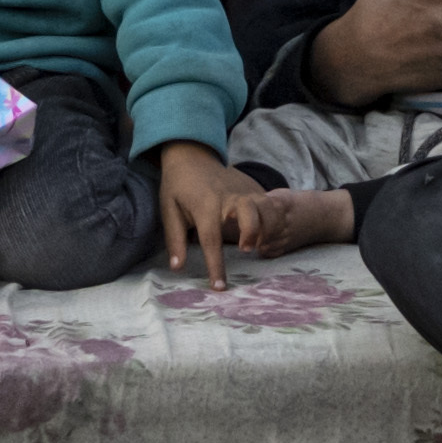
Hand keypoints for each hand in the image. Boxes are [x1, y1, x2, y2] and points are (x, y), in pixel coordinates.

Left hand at [153, 142, 271, 285]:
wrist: (192, 155)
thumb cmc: (178, 187)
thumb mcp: (169, 211)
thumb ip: (175, 240)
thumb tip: (177, 268)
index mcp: (205, 206)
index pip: (211, 240)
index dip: (216, 266)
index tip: (219, 287)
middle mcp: (228, 198)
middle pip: (249, 212)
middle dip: (252, 232)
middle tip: (246, 250)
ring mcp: (243, 190)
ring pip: (266, 206)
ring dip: (268, 226)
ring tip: (260, 244)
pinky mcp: (252, 188)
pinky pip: (269, 204)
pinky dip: (272, 219)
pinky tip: (266, 233)